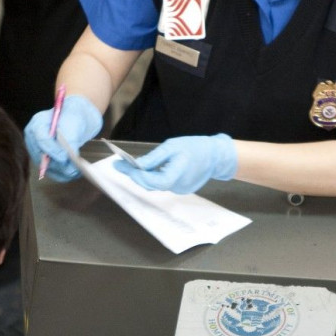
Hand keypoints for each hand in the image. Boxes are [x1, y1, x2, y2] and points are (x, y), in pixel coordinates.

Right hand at [24, 95, 102, 181]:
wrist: (77, 118)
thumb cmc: (73, 116)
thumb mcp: (73, 123)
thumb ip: (70, 139)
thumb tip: (68, 157)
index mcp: (37, 125)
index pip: (41, 140)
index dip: (53, 150)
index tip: (65, 156)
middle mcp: (34, 140)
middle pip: (42, 157)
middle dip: (59, 164)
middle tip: (74, 168)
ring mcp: (39, 152)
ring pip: (48, 168)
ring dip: (63, 172)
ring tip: (76, 171)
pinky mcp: (46, 162)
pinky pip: (53, 173)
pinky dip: (64, 175)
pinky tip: (74, 173)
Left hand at [114, 134, 236, 193]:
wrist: (216, 156)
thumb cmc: (196, 147)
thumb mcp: (172, 146)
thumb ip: (154, 158)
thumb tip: (137, 164)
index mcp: (177, 174)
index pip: (150, 180)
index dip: (135, 174)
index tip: (119, 166)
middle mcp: (178, 186)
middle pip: (150, 184)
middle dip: (135, 175)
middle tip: (121, 165)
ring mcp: (180, 190)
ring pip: (156, 185)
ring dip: (144, 176)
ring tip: (132, 166)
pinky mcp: (181, 189)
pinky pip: (163, 184)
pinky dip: (154, 177)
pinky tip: (149, 169)